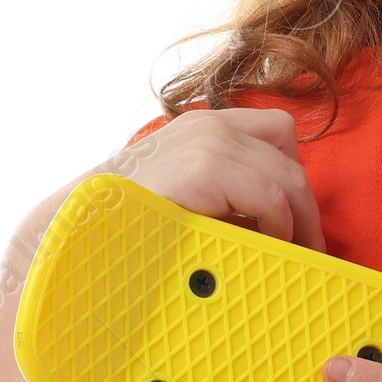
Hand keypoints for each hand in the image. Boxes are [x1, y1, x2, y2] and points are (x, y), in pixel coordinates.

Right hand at [98, 107, 325, 251]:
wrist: (71, 227)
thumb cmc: (127, 222)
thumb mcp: (184, 196)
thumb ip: (225, 198)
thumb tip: (278, 230)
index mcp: (205, 128)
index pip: (278, 132)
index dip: (294, 176)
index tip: (296, 220)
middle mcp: (210, 125)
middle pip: (290, 156)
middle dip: (306, 207)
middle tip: (310, 249)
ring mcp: (208, 141)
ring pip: (288, 178)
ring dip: (299, 222)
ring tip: (295, 256)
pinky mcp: (204, 167)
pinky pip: (271, 195)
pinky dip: (281, 225)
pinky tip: (270, 248)